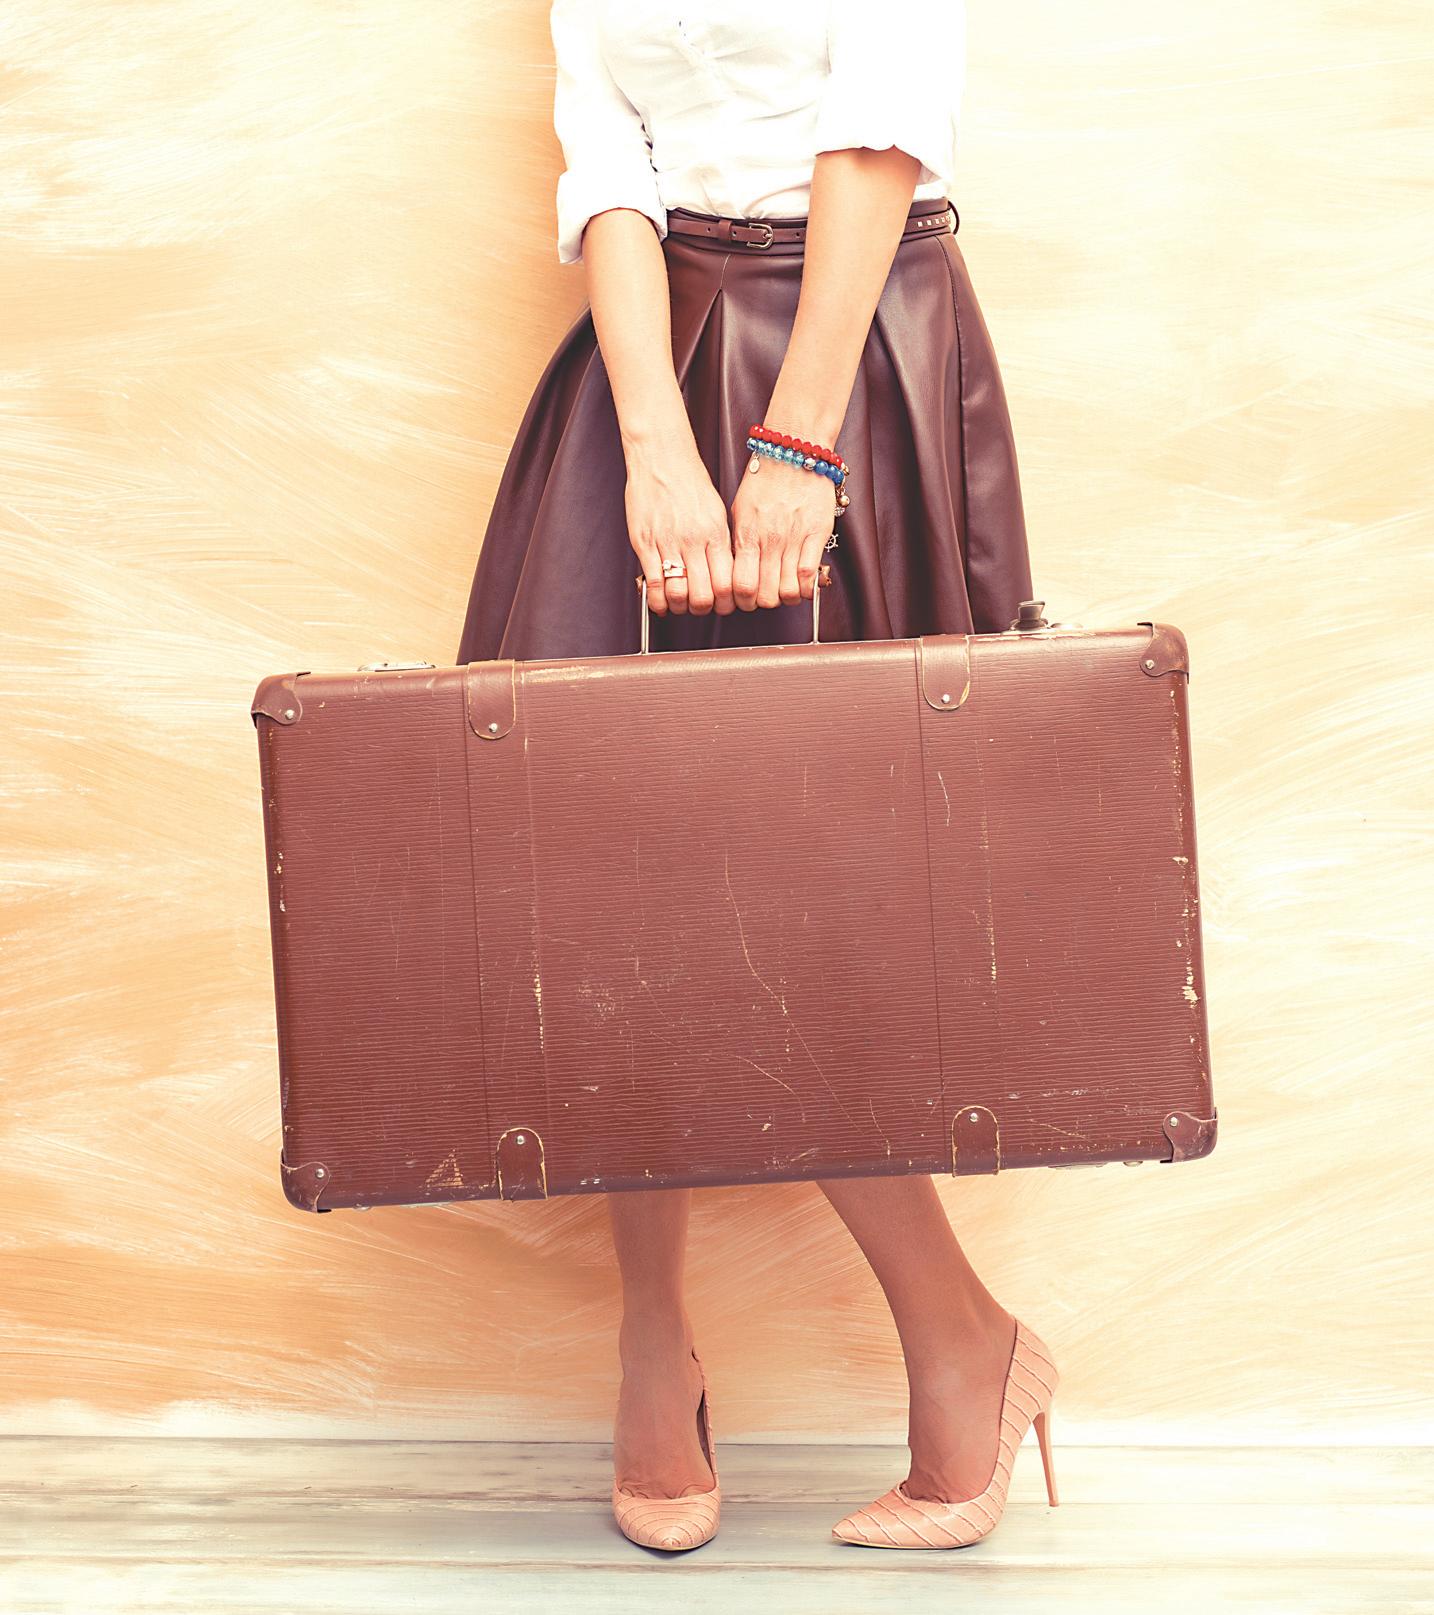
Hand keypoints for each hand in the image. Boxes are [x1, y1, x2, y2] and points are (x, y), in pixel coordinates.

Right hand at [624, 438, 734, 616]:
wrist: (661, 457)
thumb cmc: (688, 481)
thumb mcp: (717, 512)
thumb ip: (719, 544)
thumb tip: (723, 573)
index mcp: (716, 534)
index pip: (728, 584)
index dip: (726, 603)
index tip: (722, 604)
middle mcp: (694, 541)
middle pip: (704, 595)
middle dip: (703, 609)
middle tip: (700, 607)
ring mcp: (668, 543)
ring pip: (678, 594)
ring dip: (680, 607)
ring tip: (679, 604)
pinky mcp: (644, 543)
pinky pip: (652, 583)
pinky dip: (656, 601)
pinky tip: (659, 601)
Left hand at [729, 453, 834, 609]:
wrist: (792, 451)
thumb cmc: (764, 480)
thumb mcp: (739, 511)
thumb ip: (739, 542)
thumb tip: (736, 570)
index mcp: (746, 535)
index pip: (741, 586)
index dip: (743, 601)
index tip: (747, 598)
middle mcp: (769, 540)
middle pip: (765, 595)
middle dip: (764, 603)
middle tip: (767, 596)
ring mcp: (793, 538)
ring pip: (788, 591)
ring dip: (786, 597)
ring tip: (786, 590)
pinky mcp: (816, 534)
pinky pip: (810, 575)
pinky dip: (807, 588)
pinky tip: (804, 584)